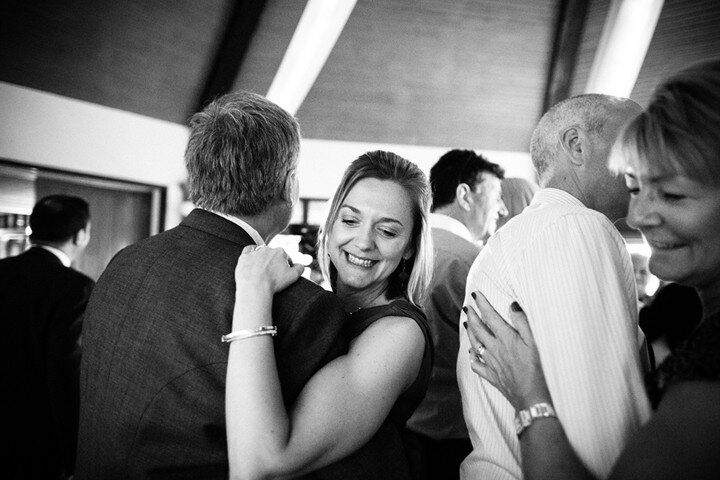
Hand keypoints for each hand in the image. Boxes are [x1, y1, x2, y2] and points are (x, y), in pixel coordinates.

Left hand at [235, 245, 303, 295]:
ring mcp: (255, 252)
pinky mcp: (244, 256)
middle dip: (274, 263)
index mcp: (281, 251)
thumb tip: (299, 265)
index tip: (282, 277)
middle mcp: (268, 248)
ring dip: (262, 260)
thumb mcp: (293, 277)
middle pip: (273, 256)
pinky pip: (248, 251)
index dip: (286, 268)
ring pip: (261, 253)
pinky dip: (250, 255)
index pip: (286, 259)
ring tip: (261, 272)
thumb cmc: (274, 283)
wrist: (254, 287)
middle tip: (272, 276)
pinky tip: (252, 261)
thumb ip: (300, 268)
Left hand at [464, 291, 550, 410]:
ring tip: (466, 325)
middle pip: (479, 329)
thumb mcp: (535, 342)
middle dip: (472, 316)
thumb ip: (522, 322)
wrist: (532, 397)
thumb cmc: (538, 369)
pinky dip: (473, 358)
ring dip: (470, 333)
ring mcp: (492, 363)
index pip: (490, 316)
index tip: (476, 295)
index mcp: (506, 338)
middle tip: (467, 307)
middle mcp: (495, 349)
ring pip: (475, 345)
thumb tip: (512, 305)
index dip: (482, 304)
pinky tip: (471, 354)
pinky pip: (478, 366)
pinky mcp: (493, 377)